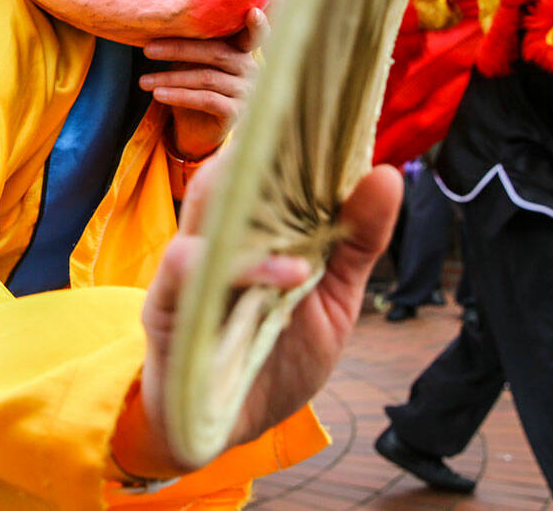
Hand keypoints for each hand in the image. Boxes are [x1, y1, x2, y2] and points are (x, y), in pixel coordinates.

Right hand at [123, 155, 401, 474]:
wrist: (234, 430)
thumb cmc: (281, 356)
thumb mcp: (335, 300)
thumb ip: (357, 241)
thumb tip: (387, 173)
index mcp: (257, 223)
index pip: (266, 158)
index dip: (296, 135)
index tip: (339, 122)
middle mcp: (218, 231)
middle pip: (233, 166)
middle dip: (272, 154)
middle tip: (324, 152)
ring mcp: (188, 264)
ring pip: (208, 202)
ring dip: (261, 210)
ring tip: (315, 241)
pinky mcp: (166, 303)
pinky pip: (187, 263)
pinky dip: (241, 265)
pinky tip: (286, 276)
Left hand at [141, 9, 266, 160]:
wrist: (196, 130)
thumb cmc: (194, 88)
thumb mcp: (192, 62)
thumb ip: (192, 43)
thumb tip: (162, 22)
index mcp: (241, 50)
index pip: (256, 34)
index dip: (258, 25)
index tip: (253, 13)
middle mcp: (250, 68)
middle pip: (215, 52)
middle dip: (178, 49)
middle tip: (147, 49)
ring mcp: (246, 91)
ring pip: (206, 78)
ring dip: (170, 77)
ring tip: (144, 81)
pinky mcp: (235, 112)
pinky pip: (205, 100)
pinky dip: (179, 96)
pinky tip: (158, 95)